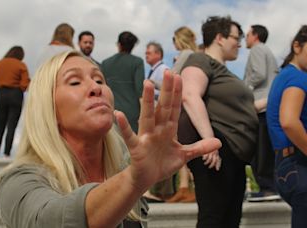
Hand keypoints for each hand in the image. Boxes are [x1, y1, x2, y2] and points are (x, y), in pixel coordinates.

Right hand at [115, 71, 220, 190]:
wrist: (146, 179)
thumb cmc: (162, 164)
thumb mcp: (184, 155)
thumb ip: (200, 147)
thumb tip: (219, 143)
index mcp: (168, 129)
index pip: (174, 108)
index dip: (177, 93)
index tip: (180, 76)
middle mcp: (157, 129)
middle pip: (162, 107)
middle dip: (166, 90)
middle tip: (169, 71)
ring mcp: (146, 137)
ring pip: (147, 116)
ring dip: (147, 101)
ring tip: (147, 83)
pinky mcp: (136, 147)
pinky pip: (130, 136)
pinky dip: (124, 126)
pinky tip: (119, 114)